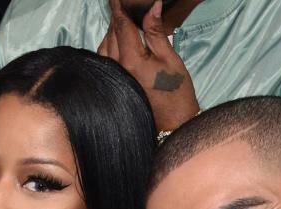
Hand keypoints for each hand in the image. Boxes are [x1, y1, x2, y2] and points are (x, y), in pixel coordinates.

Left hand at [97, 0, 199, 131]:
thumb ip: (156, 32)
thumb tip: (151, 6)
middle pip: (111, 34)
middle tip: (123, 7)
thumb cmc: (176, 93)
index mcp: (131, 60)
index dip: (119, 8)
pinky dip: (109, 46)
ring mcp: (112, 78)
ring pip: (104, 46)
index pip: (121, 26)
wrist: (172, 125)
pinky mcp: (111, 85)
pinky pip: (104, 59)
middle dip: (117, 18)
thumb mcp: (170, 58)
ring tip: (122, 22)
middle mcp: (116, 69)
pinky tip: (117, 42)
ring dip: (112, 32)